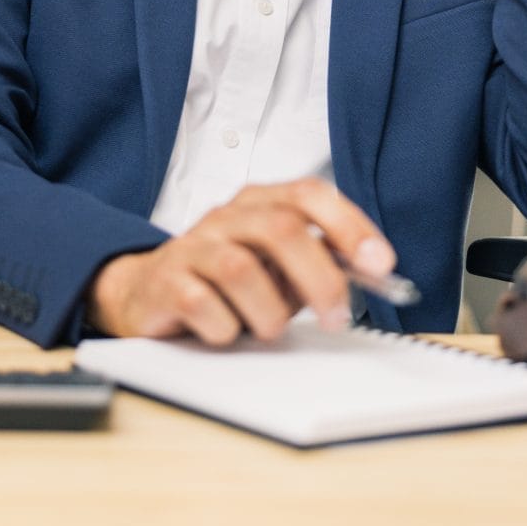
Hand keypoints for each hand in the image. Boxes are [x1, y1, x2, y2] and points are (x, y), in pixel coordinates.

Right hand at [86, 179, 395, 344]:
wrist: (146, 293)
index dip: (349, 225)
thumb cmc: (224, 281)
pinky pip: (203, 305)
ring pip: (241, 269)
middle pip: (281, 229)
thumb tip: (373, 270)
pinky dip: (225, 328)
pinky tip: (224, 331)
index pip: (308, 194)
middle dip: (319, 278)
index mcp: (258, 203)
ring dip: (268, 312)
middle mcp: (225, 217)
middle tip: (335, 318)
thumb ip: (320, 262)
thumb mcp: (277, 267)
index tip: (380, 264)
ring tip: (267, 328)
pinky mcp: (165, 282)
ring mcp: (192, 246)